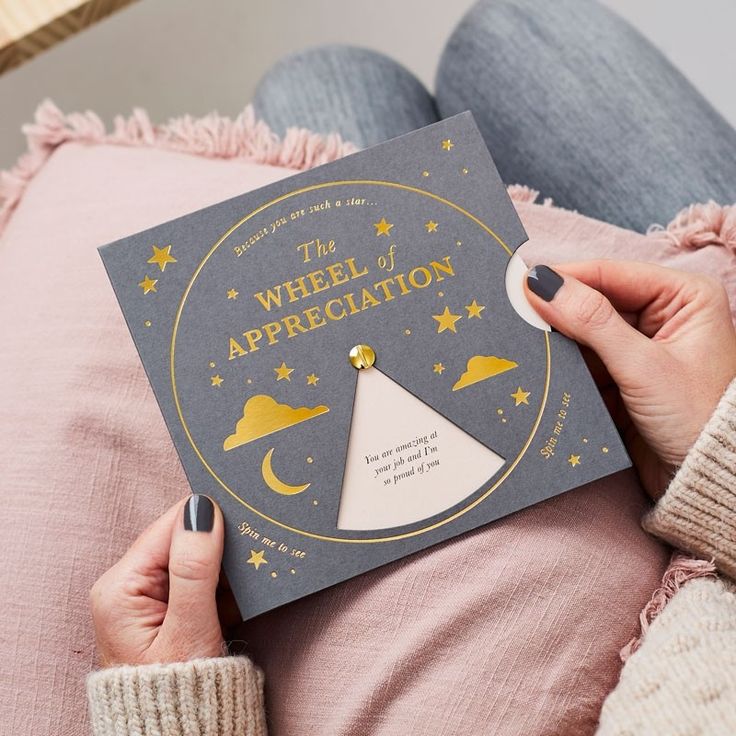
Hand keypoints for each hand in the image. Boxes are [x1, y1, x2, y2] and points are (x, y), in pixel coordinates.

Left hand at [90, 495, 238, 666]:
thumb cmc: (177, 694)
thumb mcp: (189, 631)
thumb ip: (195, 568)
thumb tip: (203, 509)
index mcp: (121, 586)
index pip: (169, 526)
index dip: (207, 516)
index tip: (245, 512)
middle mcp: (129, 586)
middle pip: (183, 540)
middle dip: (220, 543)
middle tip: (254, 546)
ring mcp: (149, 598)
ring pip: (197, 559)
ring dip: (226, 566)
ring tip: (250, 577)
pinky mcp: (168, 609)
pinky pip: (201, 581)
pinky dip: (225, 585)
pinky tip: (241, 596)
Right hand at [525, 261, 735, 497]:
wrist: (703, 482)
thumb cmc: (697, 418)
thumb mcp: (642, 365)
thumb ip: (592, 321)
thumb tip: (544, 284)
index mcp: (684, 297)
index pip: (611, 274)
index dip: (566, 278)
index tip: (522, 284)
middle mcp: (663, 316)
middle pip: (594, 301)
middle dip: (557, 310)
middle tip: (514, 312)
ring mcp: (640, 347)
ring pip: (584, 332)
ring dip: (557, 340)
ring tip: (521, 339)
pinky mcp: (623, 376)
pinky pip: (583, 360)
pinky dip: (562, 365)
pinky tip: (539, 365)